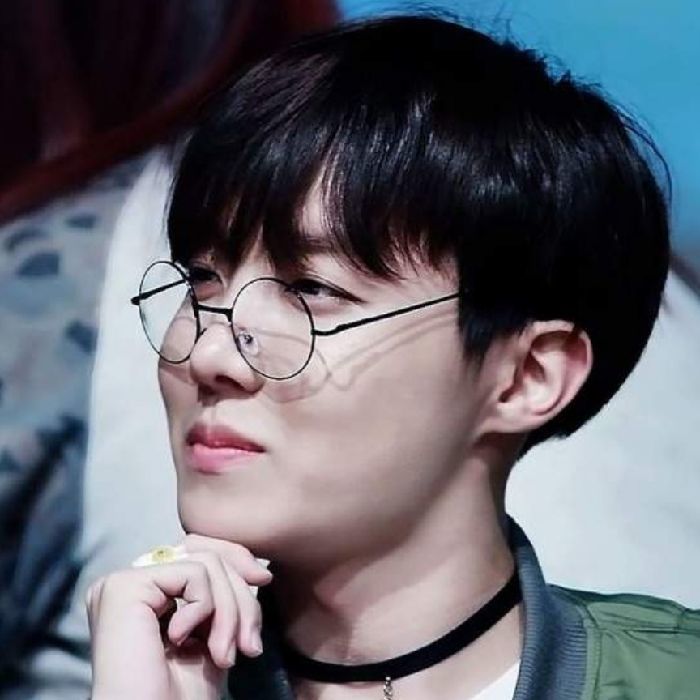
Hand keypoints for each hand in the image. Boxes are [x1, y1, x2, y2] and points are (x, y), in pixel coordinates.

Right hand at [87, 535, 272, 699]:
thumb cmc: (182, 694)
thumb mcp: (216, 632)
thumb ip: (226, 593)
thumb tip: (260, 568)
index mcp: (147, 590)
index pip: (200, 549)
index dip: (237, 561)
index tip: (264, 581)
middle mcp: (130, 581)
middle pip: (206, 552)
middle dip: (240, 595)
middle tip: (249, 645)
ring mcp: (122, 582)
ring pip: (206, 562)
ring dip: (229, 611)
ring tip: (224, 655)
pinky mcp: (122, 587)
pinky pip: (192, 573)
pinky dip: (206, 607)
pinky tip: (182, 641)